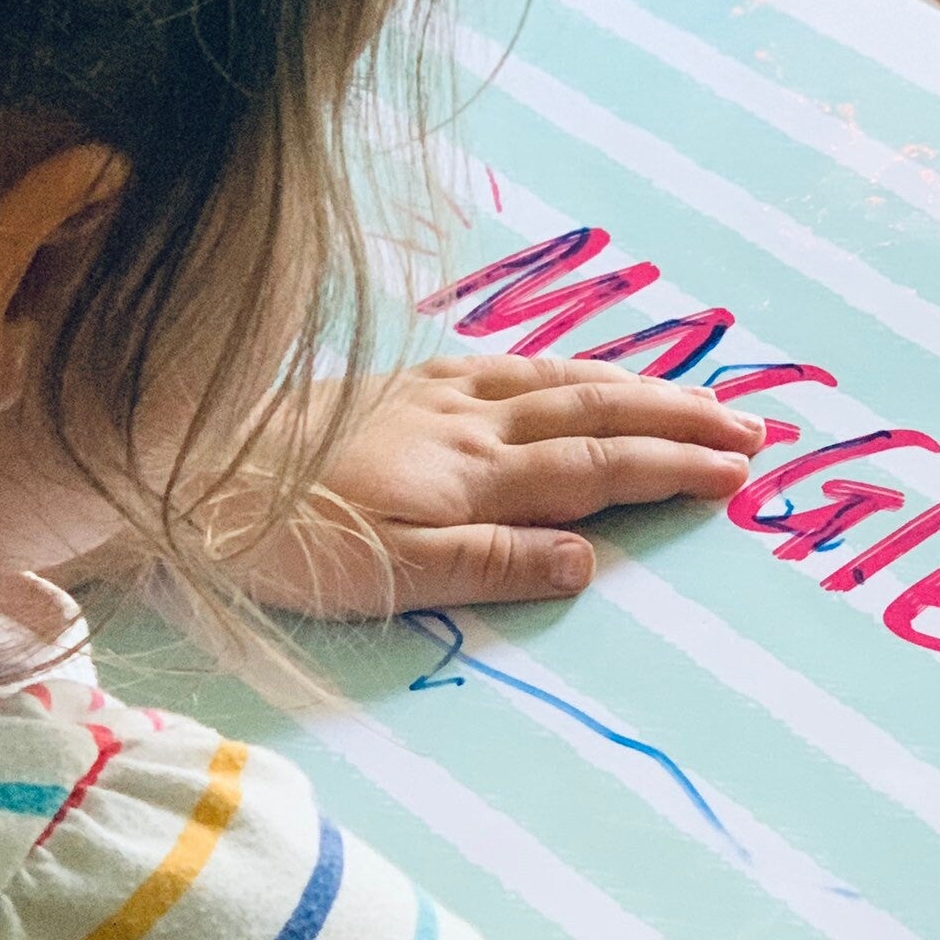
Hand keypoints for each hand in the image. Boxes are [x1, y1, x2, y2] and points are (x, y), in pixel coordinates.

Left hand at [235, 356, 765, 616]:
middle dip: (682, 417)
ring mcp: (436, 393)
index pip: (599, 465)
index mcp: (475, 473)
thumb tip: (590, 556)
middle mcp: (469, 420)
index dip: (674, 466)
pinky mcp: (401, 382)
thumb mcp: (388, 574)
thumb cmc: (283, 537)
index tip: (742, 469)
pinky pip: (511, 364)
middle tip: (755, 427)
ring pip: (562, 380)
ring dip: (640, 387)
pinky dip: (567, 366)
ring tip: (701, 395)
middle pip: (598, 411)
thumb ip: (492, 563)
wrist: (185, 461)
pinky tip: (575, 370)